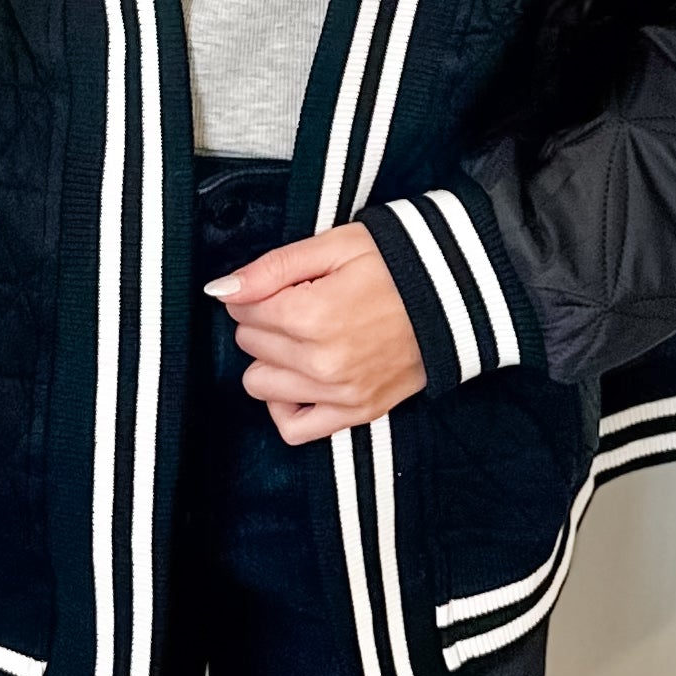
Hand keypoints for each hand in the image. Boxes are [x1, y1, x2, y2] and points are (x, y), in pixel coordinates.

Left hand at [206, 223, 426, 444]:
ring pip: (260, 384)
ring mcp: (340, 393)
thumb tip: (220, 291)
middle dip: (265, 322)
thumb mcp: (332, 247)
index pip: (243, 311)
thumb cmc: (394, 264)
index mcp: (312, 314)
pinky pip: (294, 428)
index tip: (286, 285)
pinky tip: (300, 379)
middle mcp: (322, 361)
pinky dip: (287, 406)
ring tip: (304, 339)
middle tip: (303, 304)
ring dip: (272, 361)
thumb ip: (270, 269)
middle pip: (250, 345)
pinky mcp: (357, 412)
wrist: (456, 296)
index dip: (257, 293)